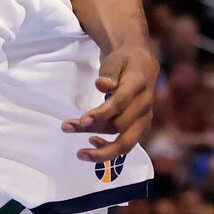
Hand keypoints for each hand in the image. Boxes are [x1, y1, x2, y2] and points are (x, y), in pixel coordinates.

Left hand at [63, 29, 159, 161]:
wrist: (143, 64)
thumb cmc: (125, 61)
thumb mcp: (116, 59)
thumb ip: (110, 72)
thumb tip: (101, 85)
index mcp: (139, 83)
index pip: (121, 102)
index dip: (102, 113)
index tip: (82, 120)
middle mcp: (145, 104)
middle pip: (120, 125)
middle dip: (94, 128)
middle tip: (68, 127)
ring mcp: (145, 118)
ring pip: (126, 142)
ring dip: (103, 151)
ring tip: (80, 153)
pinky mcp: (141, 128)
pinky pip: (127, 145)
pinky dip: (110, 150)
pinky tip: (92, 144)